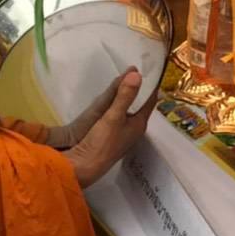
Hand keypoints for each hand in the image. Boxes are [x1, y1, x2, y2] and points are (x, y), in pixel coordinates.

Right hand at [64, 69, 154, 187]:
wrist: (84, 167)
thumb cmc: (103, 142)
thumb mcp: (114, 116)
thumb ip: (125, 96)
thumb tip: (137, 73)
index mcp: (140, 123)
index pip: (150, 100)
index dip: (150, 85)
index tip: (148, 68)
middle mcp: (134, 128)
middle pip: (138, 104)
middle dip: (136, 88)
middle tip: (132, 69)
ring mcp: (122, 133)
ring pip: (127, 109)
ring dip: (124, 96)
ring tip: (121, 78)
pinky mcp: (109, 135)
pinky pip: (116, 114)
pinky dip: (115, 104)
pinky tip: (108, 98)